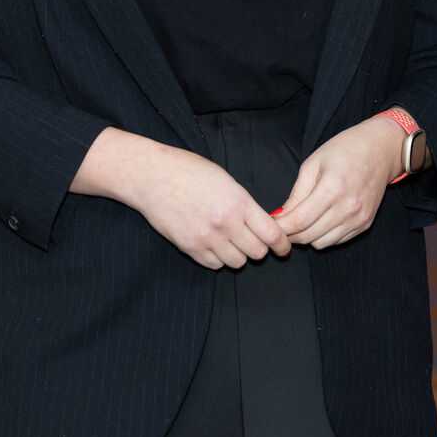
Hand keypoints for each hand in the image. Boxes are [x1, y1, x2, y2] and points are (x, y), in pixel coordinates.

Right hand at [128, 145, 290, 269]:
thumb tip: (264, 224)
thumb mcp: (226, 180)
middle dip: (261, 248)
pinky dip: (219, 258)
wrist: (153, 176)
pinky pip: (214, 265)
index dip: (282, 244)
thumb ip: (245, 204)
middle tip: (256, 240)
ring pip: (237, 262)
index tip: (284, 247)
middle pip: (257, 252)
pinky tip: (215, 244)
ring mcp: (206, 238)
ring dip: (239, 254)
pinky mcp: (189, 248)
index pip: (272, 234)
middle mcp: (225, 223)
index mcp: (239, 202)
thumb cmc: (190, 171)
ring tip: (233, 241)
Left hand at [273, 116, 400, 247]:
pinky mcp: (365, 224)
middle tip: (283, 222)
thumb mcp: (313, 163)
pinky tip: (321, 219)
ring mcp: (359, 218)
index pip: (299, 221)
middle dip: (290, 233)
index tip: (269, 224)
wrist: (380, 149)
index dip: (280, 227)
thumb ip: (296, 194)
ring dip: (307, 236)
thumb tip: (280, 217)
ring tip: (303, 219)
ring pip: (321, 243)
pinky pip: (336, 241)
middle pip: (308, 236)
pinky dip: (323, 235)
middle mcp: (348, 207)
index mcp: (333, 188)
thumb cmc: (344, 150)